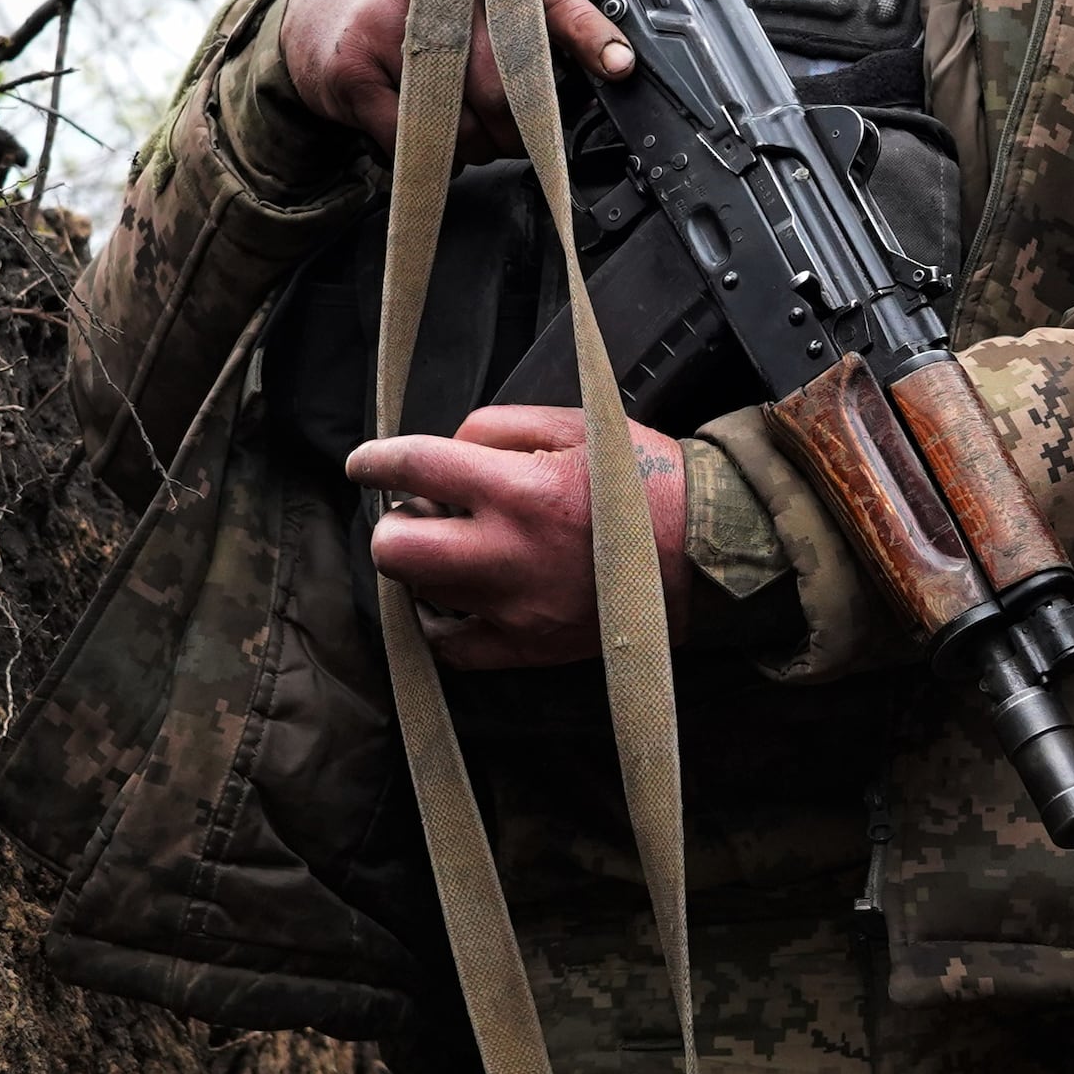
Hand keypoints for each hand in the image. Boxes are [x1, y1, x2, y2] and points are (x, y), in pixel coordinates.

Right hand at [279, 0, 634, 150]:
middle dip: (517, 128)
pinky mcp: (354, 70)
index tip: (619, 64)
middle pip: (504, 85)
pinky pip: (414, 140)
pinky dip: (427, 155)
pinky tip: (420, 133)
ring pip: (462, 122)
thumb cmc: (402, 12)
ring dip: (470, 146)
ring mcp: (390, 28)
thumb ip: (514, 26)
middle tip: (510, 133)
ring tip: (456, 126)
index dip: (587, 32)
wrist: (310, 16)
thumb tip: (584, 80)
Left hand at [350, 405, 693, 668]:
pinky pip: (451, 648)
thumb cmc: (646, 481)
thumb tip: (447, 450)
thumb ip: (499, 427)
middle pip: (395, 546)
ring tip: (459, 550)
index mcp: (519, 489)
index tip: (364, 463)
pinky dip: (445, 621)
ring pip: (419, 594)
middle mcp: (508, 553)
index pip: (414, 467)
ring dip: (426, 568)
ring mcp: (515, 609)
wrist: (709, 552)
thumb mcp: (577, 426)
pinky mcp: (528, 648)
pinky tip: (463, 598)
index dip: (376, 461)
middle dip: (396, 523)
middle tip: (424, 514)